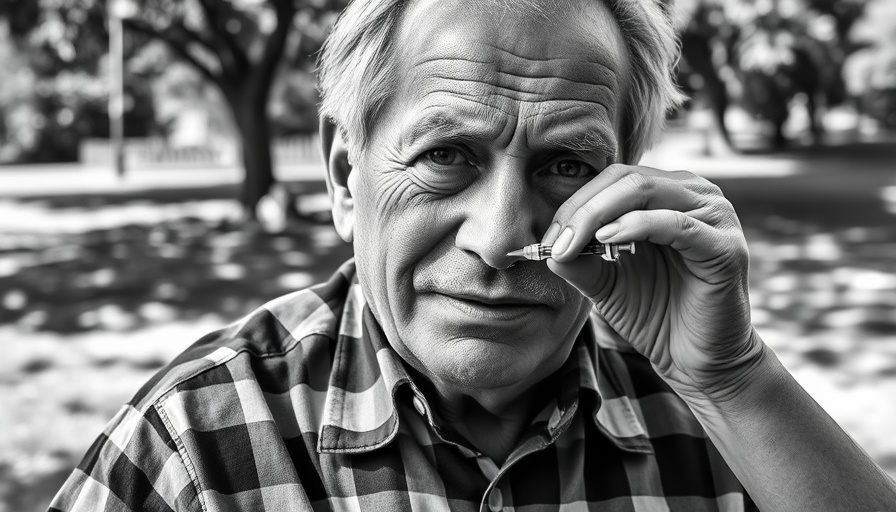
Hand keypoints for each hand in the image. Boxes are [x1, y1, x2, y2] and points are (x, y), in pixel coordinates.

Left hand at [544, 164, 763, 398]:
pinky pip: (676, 223)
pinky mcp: (725, 245)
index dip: (574, 203)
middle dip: (582, 209)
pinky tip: (608, 241)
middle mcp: (694, 194)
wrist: (696, 359)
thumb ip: (580, 257)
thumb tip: (547, 244)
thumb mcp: (605, 280)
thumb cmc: (655, 313)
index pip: (613, 178)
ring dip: (599, 214)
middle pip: (626, 179)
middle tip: (554, 242)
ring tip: (572, 243)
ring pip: (647, 191)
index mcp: (667, 194)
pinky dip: (637, 226)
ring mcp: (714, 215)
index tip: (545, 239)